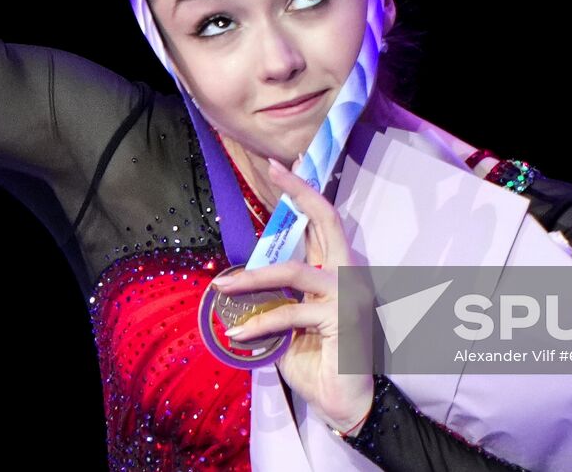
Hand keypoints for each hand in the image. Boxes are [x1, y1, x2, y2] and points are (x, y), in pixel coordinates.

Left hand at [210, 155, 373, 434]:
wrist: (344, 404)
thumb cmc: (317, 362)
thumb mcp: (291, 322)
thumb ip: (277, 295)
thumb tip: (241, 280)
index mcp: (337, 271)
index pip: (324, 222)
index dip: (304, 193)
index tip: (280, 167)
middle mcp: (348, 275)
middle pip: (328, 221)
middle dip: (300, 193)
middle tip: (275, 169)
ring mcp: (348, 295)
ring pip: (295, 270)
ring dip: (253, 277)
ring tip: (223, 288)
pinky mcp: (341, 319)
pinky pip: (290, 313)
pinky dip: (259, 323)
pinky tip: (237, 335)